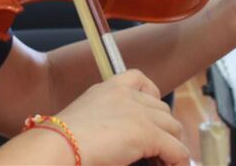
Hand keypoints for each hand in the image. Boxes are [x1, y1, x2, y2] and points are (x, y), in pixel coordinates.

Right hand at [54, 70, 188, 165]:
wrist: (58, 145)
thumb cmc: (62, 140)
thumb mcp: (84, 118)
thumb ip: (105, 118)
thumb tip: (118, 139)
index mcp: (109, 88)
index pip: (139, 79)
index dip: (151, 96)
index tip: (150, 115)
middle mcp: (127, 96)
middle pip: (162, 108)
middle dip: (162, 128)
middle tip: (156, 149)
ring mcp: (139, 114)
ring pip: (173, 128)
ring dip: (171, 145)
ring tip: (161, 160)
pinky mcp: (147, 134)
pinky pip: (177, 150)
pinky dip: (177, 162)